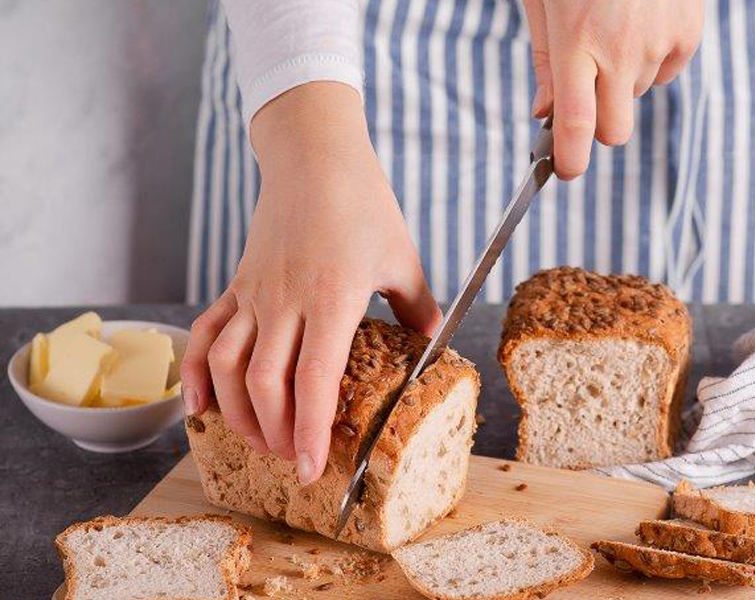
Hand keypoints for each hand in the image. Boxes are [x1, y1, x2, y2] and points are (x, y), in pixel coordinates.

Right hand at [180, 83, 440, 484]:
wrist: (315, 155)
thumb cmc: (363, 202)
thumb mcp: (402, 256)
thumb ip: (418, 307)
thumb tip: (433, 344)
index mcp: (331, 299)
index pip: (311, 381)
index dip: (308, 431)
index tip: (309, 467)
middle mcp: (284, 300)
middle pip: (264, 384)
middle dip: (273, 433)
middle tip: (289, 457)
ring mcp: (254, 292)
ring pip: (225, 365)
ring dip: (235, 411)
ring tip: (255, 437)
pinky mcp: (237, 283)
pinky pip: (204, 332)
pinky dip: (194, 372)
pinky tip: (198, 404)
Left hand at [524, 0, 703, 178]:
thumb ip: (544, 57)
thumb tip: (544, 111)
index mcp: (576, 39)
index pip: (575, 122)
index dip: (570, 158)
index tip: (565, 170)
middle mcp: (620, 50)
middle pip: (613, 130)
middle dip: (599, 127)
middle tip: (588, 92)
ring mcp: (658, 43)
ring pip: (637, 95)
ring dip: (623, 80)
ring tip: (616, 30)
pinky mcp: (687, 33)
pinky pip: (665, 72)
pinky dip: (652, 59)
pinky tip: (643, 22)